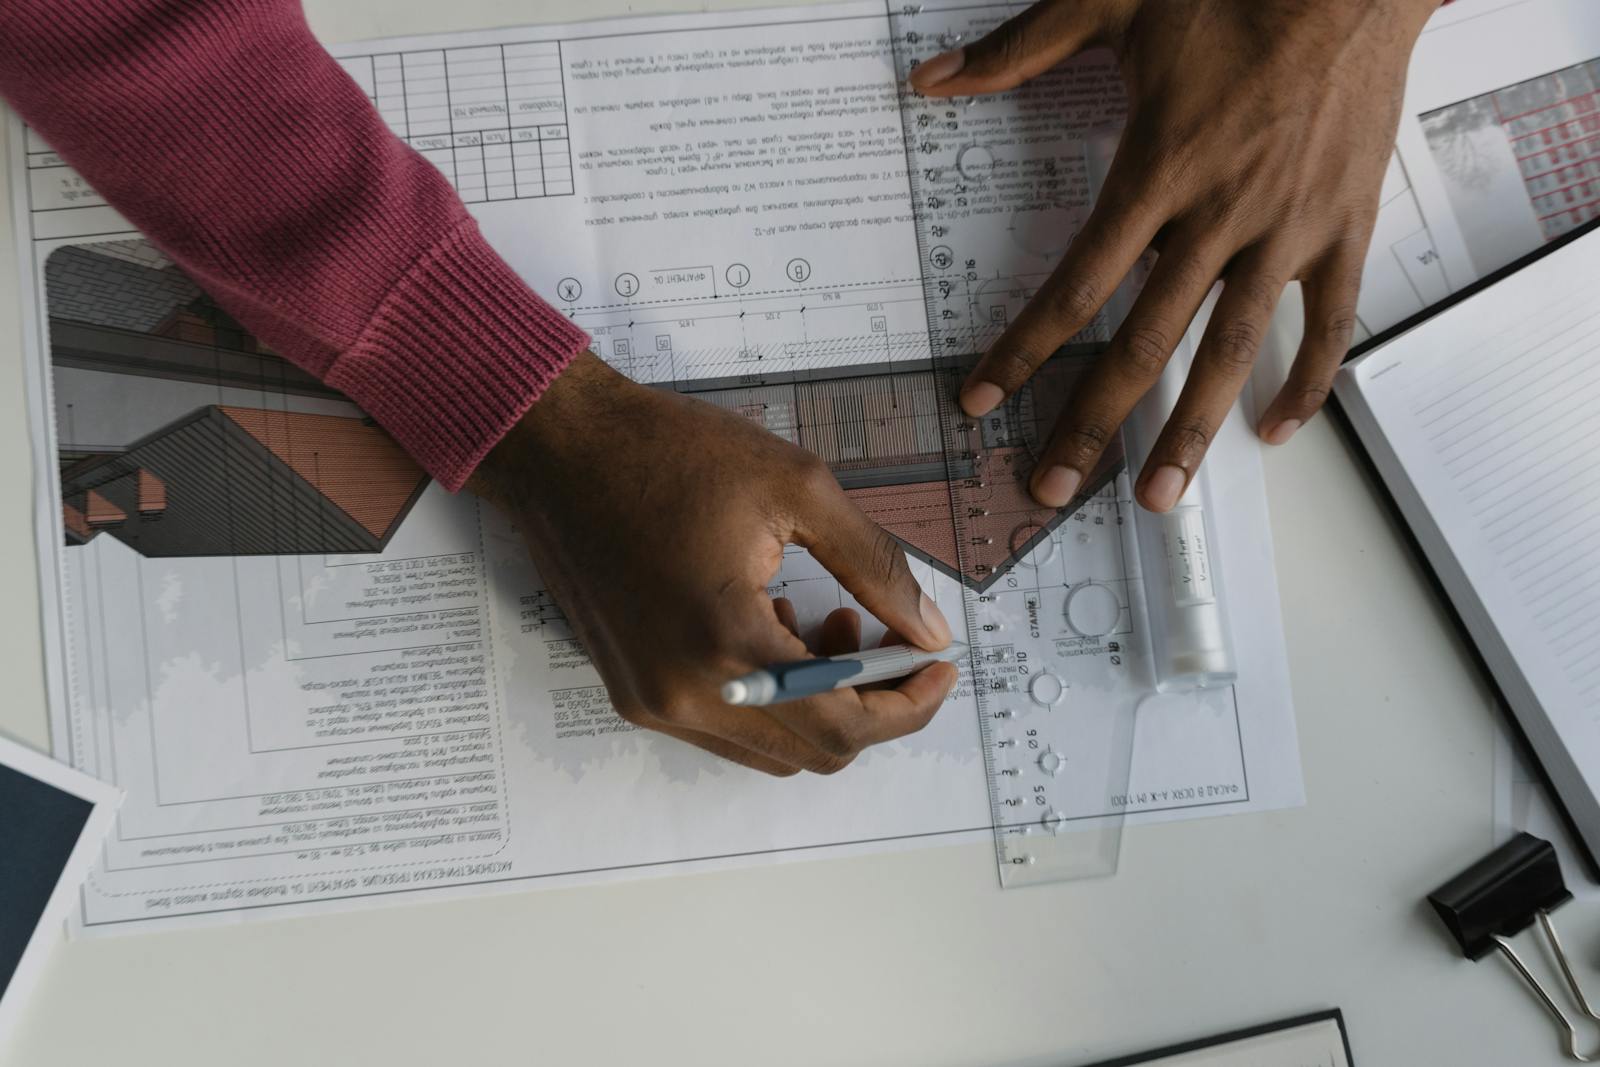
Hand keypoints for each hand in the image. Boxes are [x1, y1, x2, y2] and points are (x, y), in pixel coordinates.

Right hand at [468, 352, 958, 775]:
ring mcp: (650, 702)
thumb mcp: (797, 488)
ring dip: (819, 704)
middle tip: (890, 637)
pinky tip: (773, 623)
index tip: (939, 665)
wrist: (559, 449)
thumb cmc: (671, 453)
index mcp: (727, 644)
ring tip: (828, 619)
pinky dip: (770, 699)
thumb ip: (874, 566)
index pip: (845, 725)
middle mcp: (684, 694)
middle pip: (813, 752)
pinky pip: (724, 727)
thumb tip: (929, 630)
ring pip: (770, 748)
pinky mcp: (631, 691)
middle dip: (870, 703)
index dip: (909, 705)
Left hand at [910, 0, 1437, 510]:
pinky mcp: (1345, 228)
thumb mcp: (1113, 1)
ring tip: (1156, 494)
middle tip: (1052, 488)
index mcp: (1158, 171)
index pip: (1076, 285)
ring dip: (1191, 431)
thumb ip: (1020, 46)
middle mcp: (1219, 216)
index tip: (983, 400)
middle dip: (1090, 424)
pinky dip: (1307, 380)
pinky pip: (1330, 323)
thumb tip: (932, 76)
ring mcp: (1287, 230)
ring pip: (1233, 351)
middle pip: (1142, 343)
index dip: (1023, 350)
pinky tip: (1275, 430)